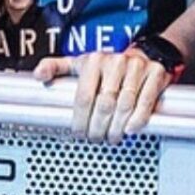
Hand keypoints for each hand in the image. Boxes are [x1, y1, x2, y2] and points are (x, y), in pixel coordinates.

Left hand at [33, 47, 172, 144]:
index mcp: (93, 60)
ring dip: (117, 127)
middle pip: (104, 104)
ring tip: (111, 138)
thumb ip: (54, 67)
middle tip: (95, 139)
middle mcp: (115, 62)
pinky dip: (138, 119)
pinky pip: (146, 101)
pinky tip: (130, 130)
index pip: (84, 96)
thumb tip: (38, 75)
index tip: (78, 133)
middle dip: (98, 127)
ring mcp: (137, 67)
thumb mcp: (78, 63)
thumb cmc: (105, 66)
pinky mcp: (156, 74)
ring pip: (125, 105)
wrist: (143, 55)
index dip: (80, 119)